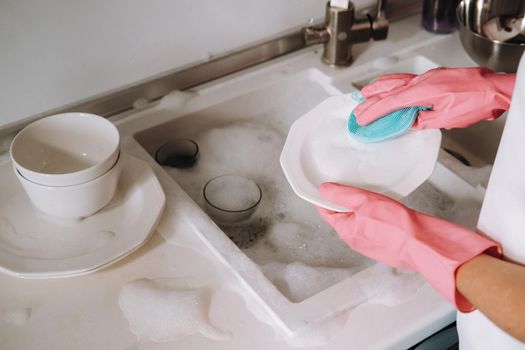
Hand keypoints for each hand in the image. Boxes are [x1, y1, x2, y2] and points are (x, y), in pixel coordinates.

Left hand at [316, 182, 500, 311]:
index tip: (328, 187)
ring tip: (375, 199)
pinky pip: (376, 229)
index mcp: (345, 230)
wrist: (423, 244)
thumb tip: (323, 190)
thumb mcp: (363, 201)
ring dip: (365, 211)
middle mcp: (355, 241)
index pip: (326, 212)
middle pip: (343, 217)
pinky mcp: (385, 246)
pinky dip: (378, 219)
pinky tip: (388, 212)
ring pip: (361, 223)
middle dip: (347, 203)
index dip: (325, 198)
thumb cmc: (394, 225)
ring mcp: (370, 245)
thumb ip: (341, 194)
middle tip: (356, 189)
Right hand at [354, 67, 514, 129]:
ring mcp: (428, 77)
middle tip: (358, 108)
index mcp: (421, 91)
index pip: (390, 102)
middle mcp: (421, 81)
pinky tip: (394, 87)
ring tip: (367, 92)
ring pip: (397, 80)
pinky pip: (408, 79)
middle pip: (389, 89)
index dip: (374, 111)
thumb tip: (411, 122)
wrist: (495, 89)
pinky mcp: (434, 77)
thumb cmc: (475, 101)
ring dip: (380, 87)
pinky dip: (395, 83)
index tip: (362, 118)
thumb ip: (424, 120)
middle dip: (371, 99)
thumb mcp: (446, 119)